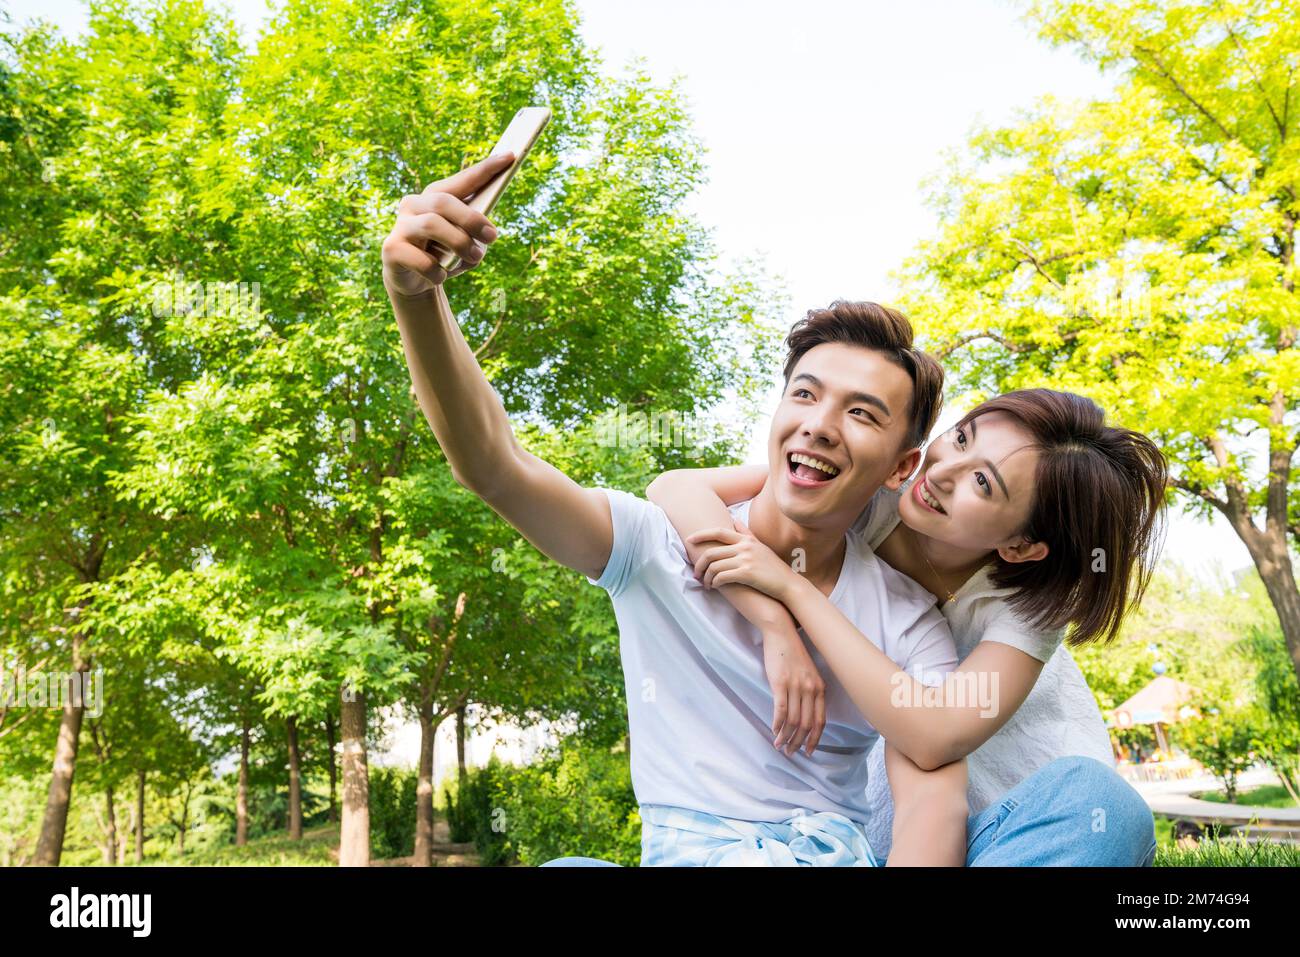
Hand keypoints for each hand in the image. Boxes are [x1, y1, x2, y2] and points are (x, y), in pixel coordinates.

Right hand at [381, 152, 513, 297]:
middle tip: (493, 237)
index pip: (462, 180)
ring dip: (459, 242)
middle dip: (471, 219)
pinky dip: (438, 270)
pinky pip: (421, 259)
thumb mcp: (465, 242)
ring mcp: (401, 226)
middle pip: (444, 202)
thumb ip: (475, 234)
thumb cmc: (444, 254)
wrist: (414, 280)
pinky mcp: (392, 249)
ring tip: (475, 258)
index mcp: (435, 196)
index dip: (486, 169)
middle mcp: (414, 205)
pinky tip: (442, 276)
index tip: (510, 156)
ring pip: (431, 225)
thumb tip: (485, 234)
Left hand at [685, 518, 801, 600]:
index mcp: (746, 539)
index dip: (701, 535)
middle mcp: (745, 547)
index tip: (689, 540)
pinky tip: (715, 587)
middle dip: (699, 564)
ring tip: (706, 583)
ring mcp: (746, 559)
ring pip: (714, 566)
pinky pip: (722, 577)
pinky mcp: (747, 573)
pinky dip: (715, 582)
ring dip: (706, 577)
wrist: (788, 584)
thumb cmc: (773, 567)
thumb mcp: (760, 546)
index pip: (718, 532)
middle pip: (711, 552)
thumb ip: (746, 533)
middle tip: (696, 573)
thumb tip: (734, 520)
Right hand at [762, 627, 825, 756]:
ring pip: (793, 720)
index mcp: (820, 687)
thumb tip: (805, 712)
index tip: (809, 751)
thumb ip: (810, 690)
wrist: (781, 632)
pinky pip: (780, 710)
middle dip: (799, 742)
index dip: (815, 738)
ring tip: (779, 746)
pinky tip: (773, 731)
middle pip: (807, 724)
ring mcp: (796, 686)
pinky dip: (777, 724)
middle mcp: (810, 689)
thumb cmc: (793, 652)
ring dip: (786, 737)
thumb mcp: (808, 672)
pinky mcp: (780, 683)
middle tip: (790, 752)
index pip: (820, 720)